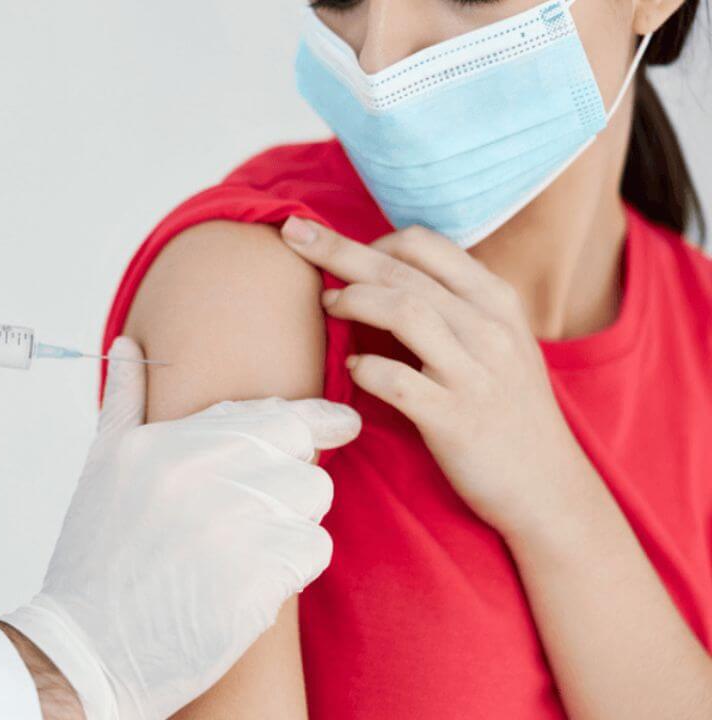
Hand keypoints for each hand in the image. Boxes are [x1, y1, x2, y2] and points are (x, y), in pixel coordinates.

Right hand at [2, 337, 360, 719]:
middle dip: (293, 477)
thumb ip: (125, 403)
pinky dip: (291, 569)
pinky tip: (248, 584)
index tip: (341, 421)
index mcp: (162, 442)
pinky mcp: (255, 576)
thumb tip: (128, 344)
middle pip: (300, 449)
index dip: (314, 416)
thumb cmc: (96, 562)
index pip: (267, 411)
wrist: (87, 649)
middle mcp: (196, 472)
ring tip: (242, 552)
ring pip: (312, 498)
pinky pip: (313, 549)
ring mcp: (228, 524)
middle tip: (262, 510)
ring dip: (292, 523)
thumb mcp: (100, 468)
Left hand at [281, 217, 589, 535]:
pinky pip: (400, 382)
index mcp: (496, 300)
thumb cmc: (508, 409)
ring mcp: (474, 373)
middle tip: (294, 234)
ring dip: (353, 300)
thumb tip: (384, 273)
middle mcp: (488, 328)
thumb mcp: (498, 341)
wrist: (548, 487)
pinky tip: (353, 369)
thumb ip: (454, 304)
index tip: (342, 252)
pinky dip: (368, 370)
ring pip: (404, 311)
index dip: (373, 239)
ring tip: (326, 304)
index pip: (425, 244)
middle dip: (339, 248)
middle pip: (400, 270)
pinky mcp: (456, 420)